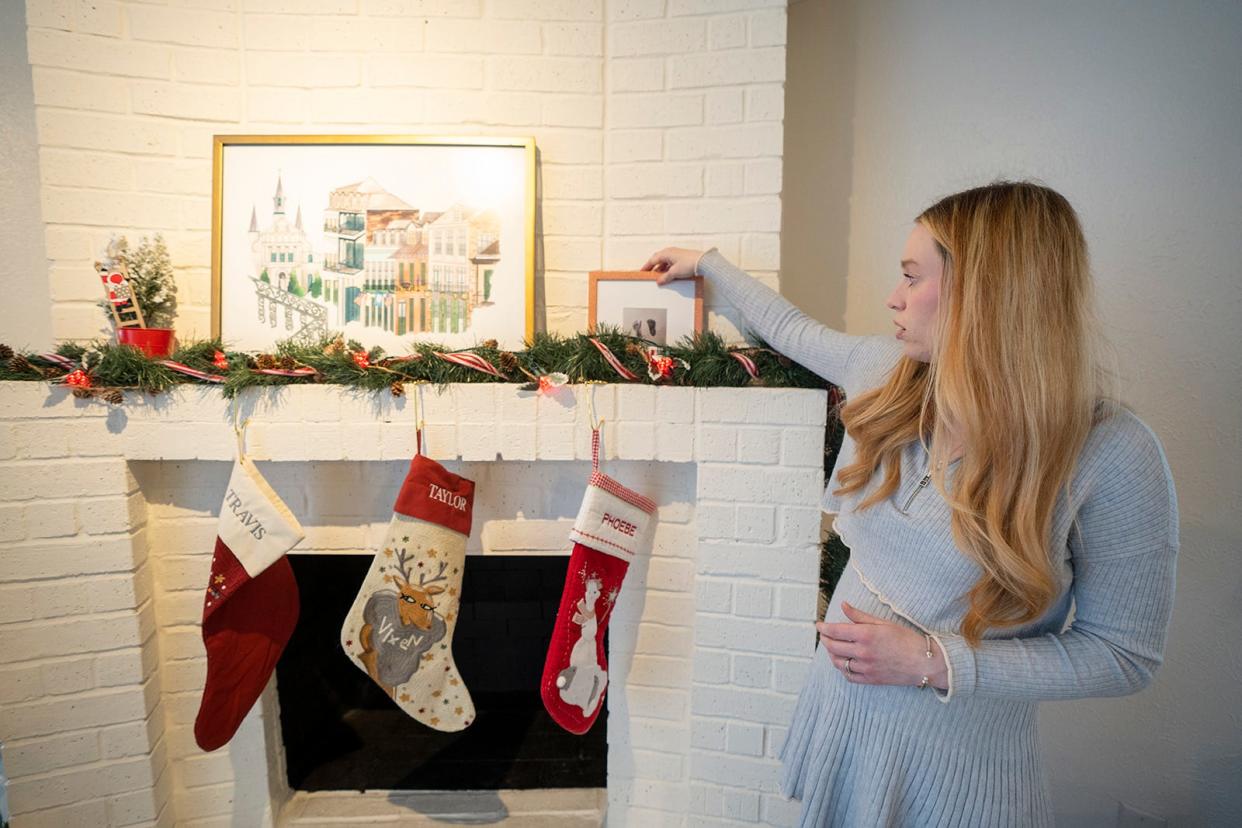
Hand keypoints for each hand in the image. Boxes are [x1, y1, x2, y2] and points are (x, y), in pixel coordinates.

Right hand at [641, 247, 702, 284]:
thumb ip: (665, 277)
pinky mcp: (682, 258)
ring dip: (661, 269)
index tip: (642, 272)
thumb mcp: (674, 273)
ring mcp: (677, 255)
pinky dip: (668, 269)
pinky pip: (671, 264)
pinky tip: (669, 275)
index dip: (646, 266)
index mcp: (666, 253)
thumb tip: (659, 281)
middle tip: (649, 275)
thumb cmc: (689, 263)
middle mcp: (671, 252)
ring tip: (660, 278)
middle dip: (653, 267)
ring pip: (665, 262)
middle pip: (658, 260)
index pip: (652, 260)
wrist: (703, 262)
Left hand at [816, 601, 947, 688]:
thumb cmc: (907, 639)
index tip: (819, 625)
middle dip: (825, 639)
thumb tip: (843, 605)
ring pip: (838, 662)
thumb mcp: (883, 623)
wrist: (924, 663)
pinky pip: (848, 676)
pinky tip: (843, 662)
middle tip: (824, 635)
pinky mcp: (870, 680)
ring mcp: (865, 668)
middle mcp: (863, 652)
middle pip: (832, 646)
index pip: (835, 631)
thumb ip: (860, 616)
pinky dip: (842, 668)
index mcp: (866, 635)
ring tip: (832, 647)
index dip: (824, 628)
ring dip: (831, 654)